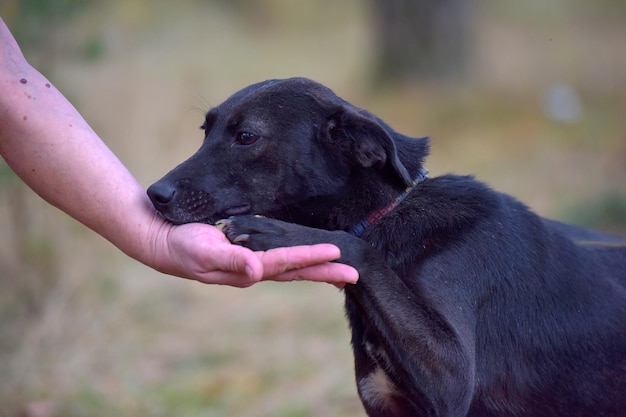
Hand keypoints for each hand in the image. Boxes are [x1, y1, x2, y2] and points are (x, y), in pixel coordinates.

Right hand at [149, 220, 358, 287]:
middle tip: (356, 274)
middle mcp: (254, 268)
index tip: (337, 255)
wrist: (164, 244)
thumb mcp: (202, 252)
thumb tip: (256, 270)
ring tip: (339, 266)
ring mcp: (251, 262)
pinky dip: (296, 258)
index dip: (311, 258)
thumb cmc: (182, 247)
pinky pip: (278, 257)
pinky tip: (306, 257)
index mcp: (247, 268)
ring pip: (291, 266)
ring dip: (315, 266)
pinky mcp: (246, 253)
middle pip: (296, 270)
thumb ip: (230, 261)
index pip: (286, 263)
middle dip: (325, 271)